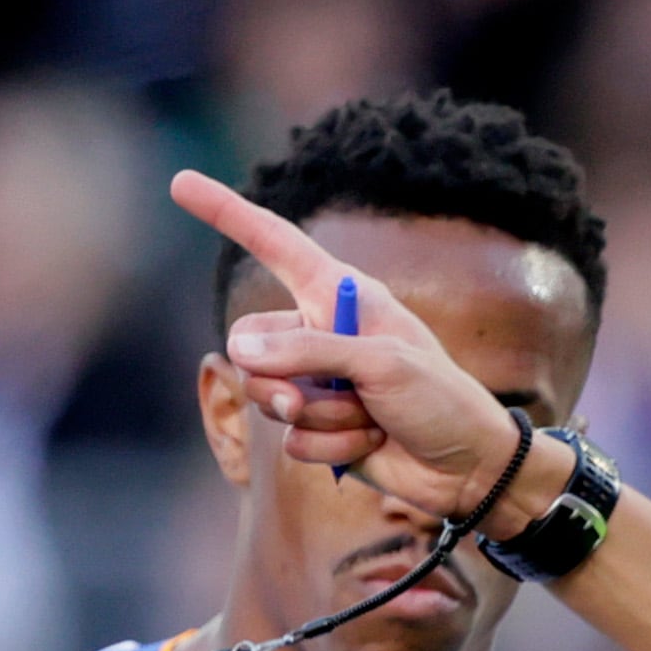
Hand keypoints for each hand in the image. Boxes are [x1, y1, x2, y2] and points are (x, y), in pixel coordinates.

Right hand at [166, 171, 547, 529]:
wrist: (469, 467)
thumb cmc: (439, 400)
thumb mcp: (381, 362)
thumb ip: (309, 352)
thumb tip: (242, 350)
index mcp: (339, 295)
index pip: (273, 244)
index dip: (227, 213)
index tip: (181, 183)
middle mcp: (320, 333)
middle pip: (249, 344)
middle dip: (281, 379)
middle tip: (325, 397)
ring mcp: (316, 383)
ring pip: (267, 397)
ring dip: (319, 418)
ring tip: (368, 421)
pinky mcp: (318, 429)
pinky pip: (292, 440)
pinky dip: (331, 450)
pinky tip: (371, 447)